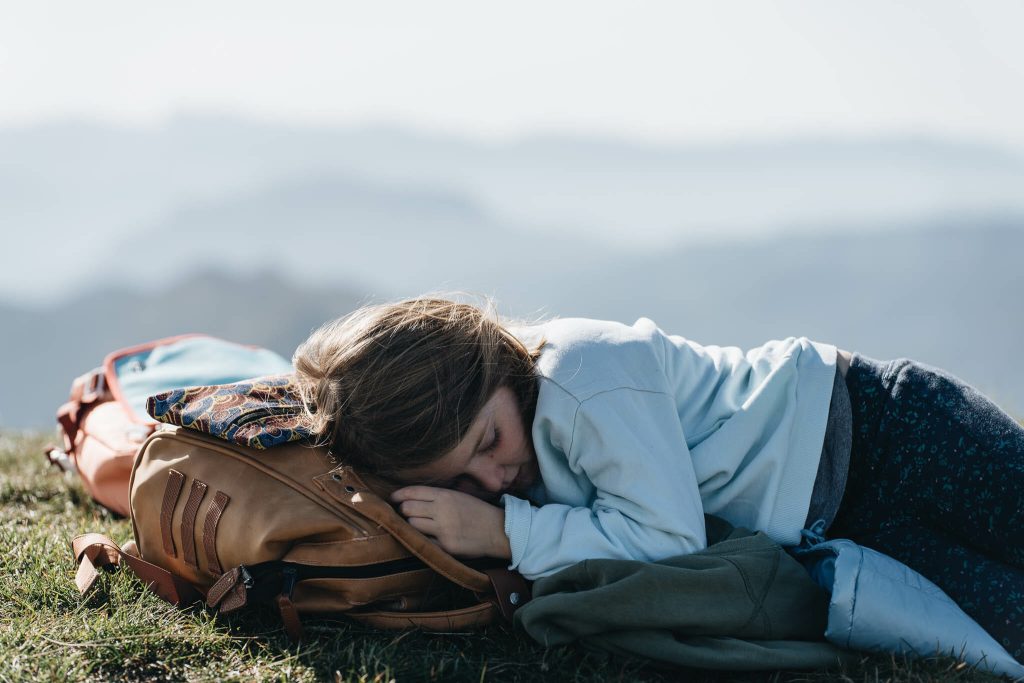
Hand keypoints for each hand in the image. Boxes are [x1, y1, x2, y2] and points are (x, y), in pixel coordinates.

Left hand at [391, 486, 510, 559]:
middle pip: (408, 509)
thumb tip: (411, 498)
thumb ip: (437, 497)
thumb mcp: (458, 496)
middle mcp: (442, 511)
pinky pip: (424, 542)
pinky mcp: (445, 546)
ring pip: (412, 526)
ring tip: (419, 526)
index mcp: (445, 495)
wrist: (498, 530)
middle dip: (404, 511)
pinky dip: (422, 540)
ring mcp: (443, 529)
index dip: (399, 495)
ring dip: (412, 526)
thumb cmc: (477, 511)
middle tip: (406, 514)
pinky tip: (427, 538)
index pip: (413, 492)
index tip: (393, 498)